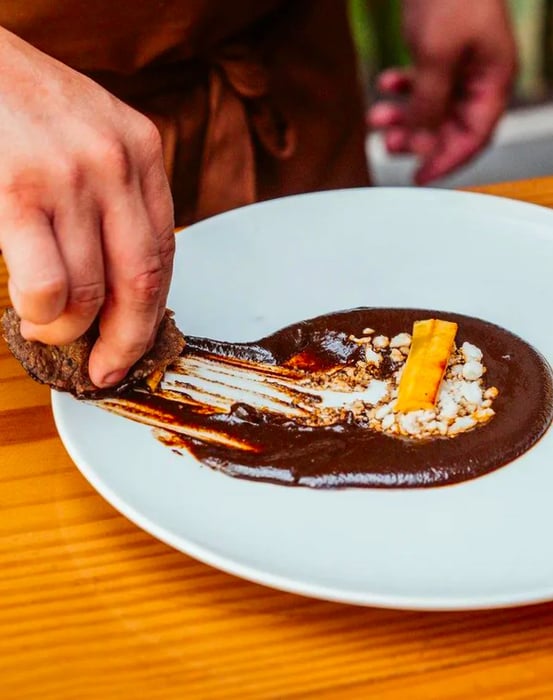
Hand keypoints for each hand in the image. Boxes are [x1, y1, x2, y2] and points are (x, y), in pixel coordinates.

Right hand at [0, 27, 174, 386]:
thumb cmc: (23, 106)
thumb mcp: (92, 136)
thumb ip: (116, 200)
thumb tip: (121, 288)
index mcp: (142, 151)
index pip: (165, 255)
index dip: (151, 314)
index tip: (136, 345)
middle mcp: (116, 163)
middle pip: (141, 283)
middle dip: (126, 342)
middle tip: (106, 369)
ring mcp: (70, 176)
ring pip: (92, 294)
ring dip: (69, 331)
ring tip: (48, 326)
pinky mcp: (18, 191)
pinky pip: (48, 286)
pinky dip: (42, 314)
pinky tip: (29, 309)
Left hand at [367, 0, 516, 183]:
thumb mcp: (436, 56)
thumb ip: (429, 104)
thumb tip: (422, 142)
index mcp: (493, 80)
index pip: (475, 137)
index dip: (447, 161)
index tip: (420, 177)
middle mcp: (480, 78)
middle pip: (450, 127)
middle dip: (418, 138)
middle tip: (390, 144)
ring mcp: (461, 66)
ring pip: (431, 109)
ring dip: (403, 116)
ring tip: (377, 117)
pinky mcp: (440, 55)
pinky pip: (422, 86)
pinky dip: (402, 89)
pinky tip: (384, 83)